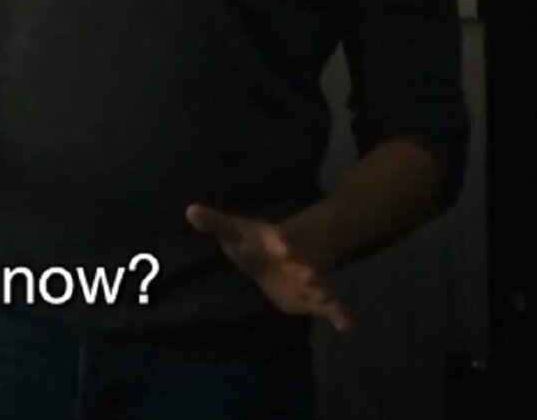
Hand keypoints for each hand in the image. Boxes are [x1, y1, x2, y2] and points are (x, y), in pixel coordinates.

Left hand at [185, 203, 353, 331]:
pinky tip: (348, 327)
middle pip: (301, 265)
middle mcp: (295, 260)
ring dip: (320, 292)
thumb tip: (188, 210)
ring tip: (326, 298)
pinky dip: (341, 316)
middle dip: (302, 270)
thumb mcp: (236, 232)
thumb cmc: (255, 244)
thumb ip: (214, 223)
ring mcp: (309, 278)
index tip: (282, 244)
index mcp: (275, 244)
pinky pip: (333, 306)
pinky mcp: (316, 296)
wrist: (285, 256)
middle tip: (305, 274)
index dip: (279, 243)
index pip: (277, 241)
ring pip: (318, 286)